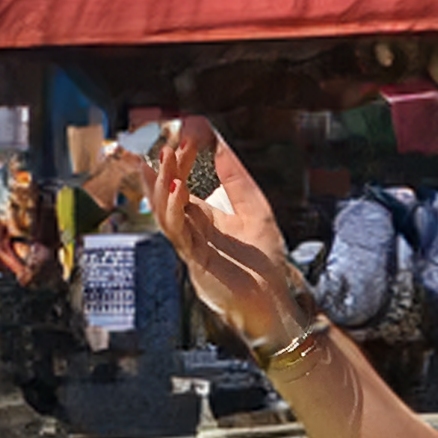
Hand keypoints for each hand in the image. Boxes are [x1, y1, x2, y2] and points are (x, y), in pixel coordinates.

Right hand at [148, 119, 300, 343]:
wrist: (273, 302)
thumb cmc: (264, 260)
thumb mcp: (254, 206)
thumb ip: (235, 178)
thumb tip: (217, 143)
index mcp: (203, 219)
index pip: (181, 184)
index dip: (179, 161)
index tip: (180, 136)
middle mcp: (191, 231)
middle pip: (167, 195)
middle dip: (163, 168)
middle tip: (163, 141)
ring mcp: (190, 246)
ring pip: (166, 212)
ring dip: (163, 183)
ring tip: (166, 155)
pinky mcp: (195, 261)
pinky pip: (179, 232)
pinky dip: (175, 208)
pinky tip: (177, 187)